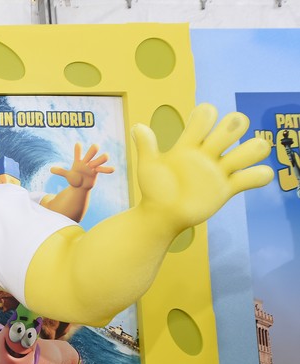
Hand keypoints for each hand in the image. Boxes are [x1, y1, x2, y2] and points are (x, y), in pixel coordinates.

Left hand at [50, 143, 113, 190]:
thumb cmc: (74, 178)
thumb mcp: (68, 175)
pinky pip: (104, 170)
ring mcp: (93, 166)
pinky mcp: (97, 172)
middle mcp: (87, 162)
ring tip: (105, 157)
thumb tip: (50, 169)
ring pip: (100, 159)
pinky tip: (113, 169)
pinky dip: (108, 169)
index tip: (77, 144)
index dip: (78, 149)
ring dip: (102, 158)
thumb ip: (61, 171)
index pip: (78, 153)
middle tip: (95, 146)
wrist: (81, 185)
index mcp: (78, 161)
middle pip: (91, 152)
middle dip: (93, 149)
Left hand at [133, 103, 272, 230]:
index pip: (207, 114)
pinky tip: (246, 180)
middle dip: (233, 126)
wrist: (161, 215)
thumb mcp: (148, 167)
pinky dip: (259, 176)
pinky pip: (254, 178)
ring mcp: (220, 170)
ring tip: (234, 163)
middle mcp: (209, 153)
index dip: (206, 115)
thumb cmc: (154, 189)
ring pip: (252, 148)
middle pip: (234, 124)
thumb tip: (137, 127)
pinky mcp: (228, 189)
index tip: (196, 132)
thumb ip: (146, 146)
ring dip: (252, 149)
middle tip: (219, 144)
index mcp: (191, 144)